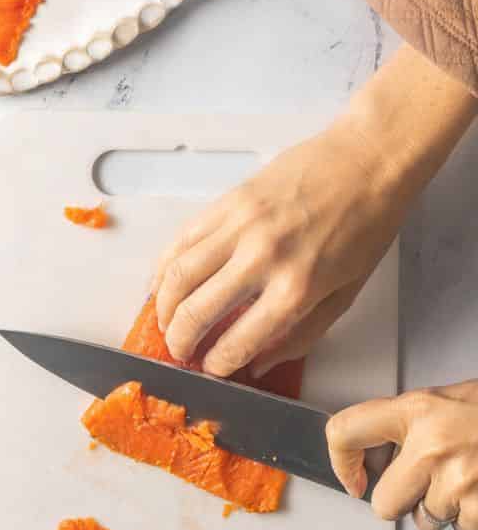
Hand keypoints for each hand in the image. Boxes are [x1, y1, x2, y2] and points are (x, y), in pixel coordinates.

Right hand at [150, 46, 477, 377]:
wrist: (368, 160)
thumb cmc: (365, 225)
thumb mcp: (346, 293)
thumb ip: (302, 334)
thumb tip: (261, 363)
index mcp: (297, 288)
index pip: (239, 341)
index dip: (217, 364)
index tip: (211, 368)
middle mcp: (262, 258)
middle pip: (196, 311)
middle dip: (179, 341)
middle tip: (179, 352)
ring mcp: (239, 227)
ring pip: (177, 275)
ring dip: (162, 307)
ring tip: (165, 322)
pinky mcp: (226, 203)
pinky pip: (181, 240)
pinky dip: (163, 267)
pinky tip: (162, 284)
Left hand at [327, 383, 477, 529]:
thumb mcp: (444, 400)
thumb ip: (407, 427)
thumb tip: (374, 461)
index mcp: (415, 411)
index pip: (345, 431)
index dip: (340, 460)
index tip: (351, 478)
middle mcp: (432, 446)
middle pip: (385, 504)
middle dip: (403, 500)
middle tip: (427, 482)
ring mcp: (461, 480)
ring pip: (428, 520)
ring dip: (444, 508)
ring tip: (467, 478)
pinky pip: (462, 528)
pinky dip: (472, 516)